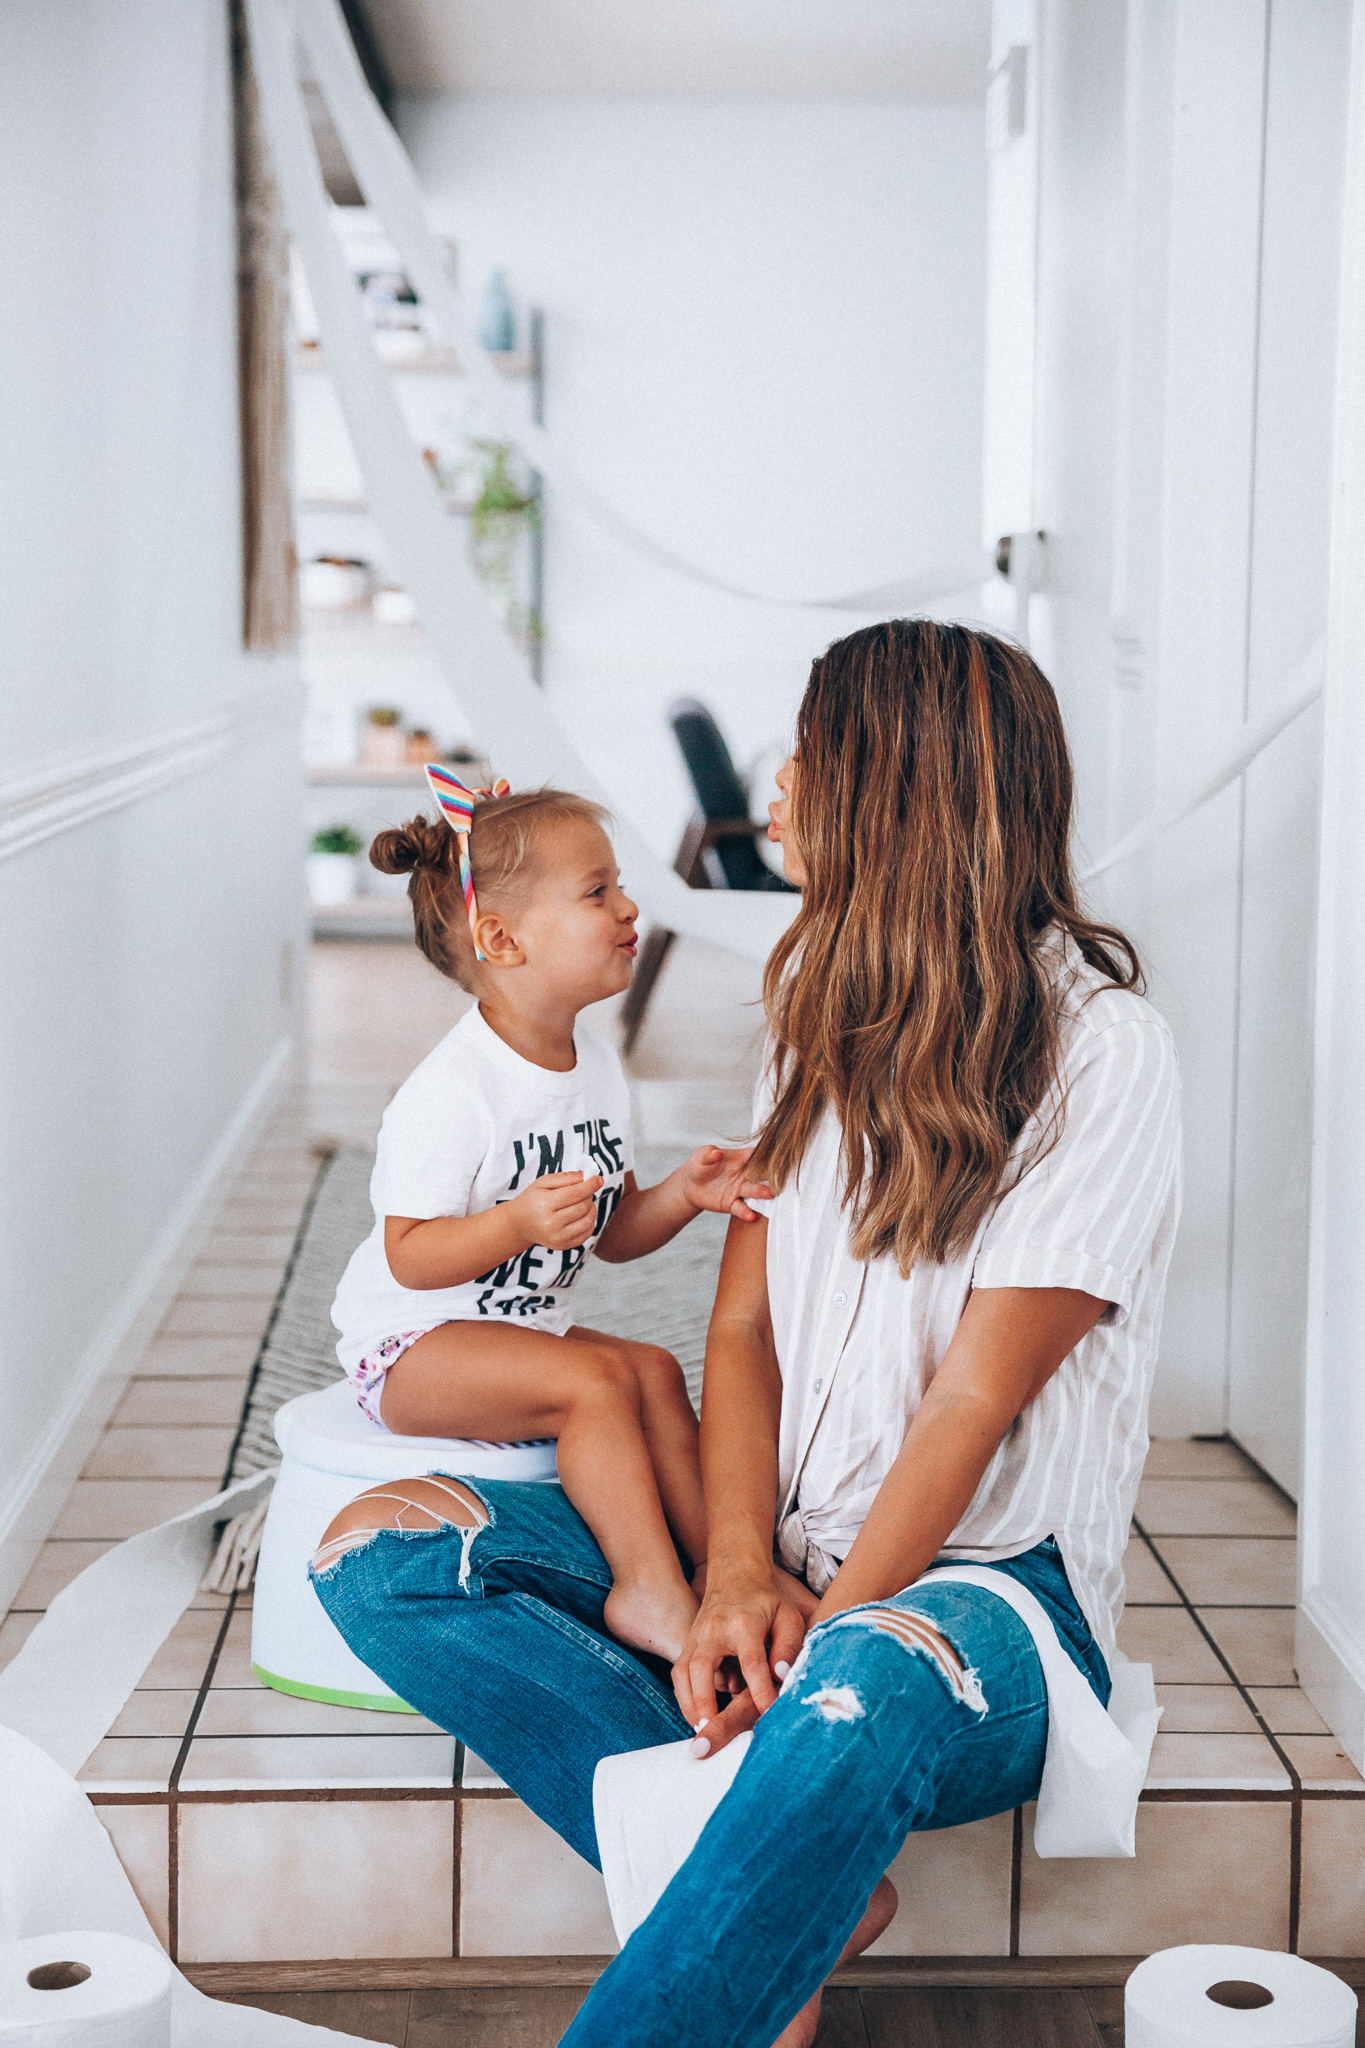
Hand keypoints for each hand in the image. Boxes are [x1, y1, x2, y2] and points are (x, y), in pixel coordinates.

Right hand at [505, 1172, 602, 1251]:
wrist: (520, 1224)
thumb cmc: (533, 1199)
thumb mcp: (543, 1183)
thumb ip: (566, 1178)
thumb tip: (588, 1177)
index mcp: (544, 1204)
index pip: (575, 1193)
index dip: (590, 1185)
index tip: (599, 1179)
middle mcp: (550, 1223)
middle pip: (583, 1206)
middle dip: (588, 1196)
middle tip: (583, 1191)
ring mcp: (557, 1237)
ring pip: (588, 1221)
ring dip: (591, 1209)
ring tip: (583, 1203)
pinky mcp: (562, 1246)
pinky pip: (587, 1233)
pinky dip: (589, 1222)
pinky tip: (581, 1216)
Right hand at [672, 1565, 807, 1755]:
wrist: (736, 1573)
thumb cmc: (767, 1600)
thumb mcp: (787, 1617)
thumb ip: (788, 1646)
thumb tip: (782, 1676)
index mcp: (744, 1623)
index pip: (751, 1662)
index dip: (760, 1691)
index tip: (768, 1714)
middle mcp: (715, 1629)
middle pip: (702, 1667)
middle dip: (704, 1700)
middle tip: (709, 1729)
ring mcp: (697, 1635)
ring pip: (683, 1671)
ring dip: (689, 1703)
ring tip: (700, 1729)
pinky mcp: (688, 1642)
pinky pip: (679, 1671)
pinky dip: (683, 1696)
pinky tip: (695, 1715)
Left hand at [679, 1145, 772, 1222]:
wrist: (689, 1186)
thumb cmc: (698, 1166)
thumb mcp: (700, 1156)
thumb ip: (708, 1154)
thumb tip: (716, 1152)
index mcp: (739, 1158)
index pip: (756, 1154)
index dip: (767, 1154)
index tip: (777, 1156)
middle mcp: (744, 1174)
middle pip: (762, 1173)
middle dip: (772, 1174)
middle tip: (780, 1176)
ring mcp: (740, 1189)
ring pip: (754, 1190)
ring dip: (762, 1192)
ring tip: (769, 1194)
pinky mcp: (732, 1204)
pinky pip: (741, 1208)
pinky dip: (746, 1212)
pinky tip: (751, 1216)